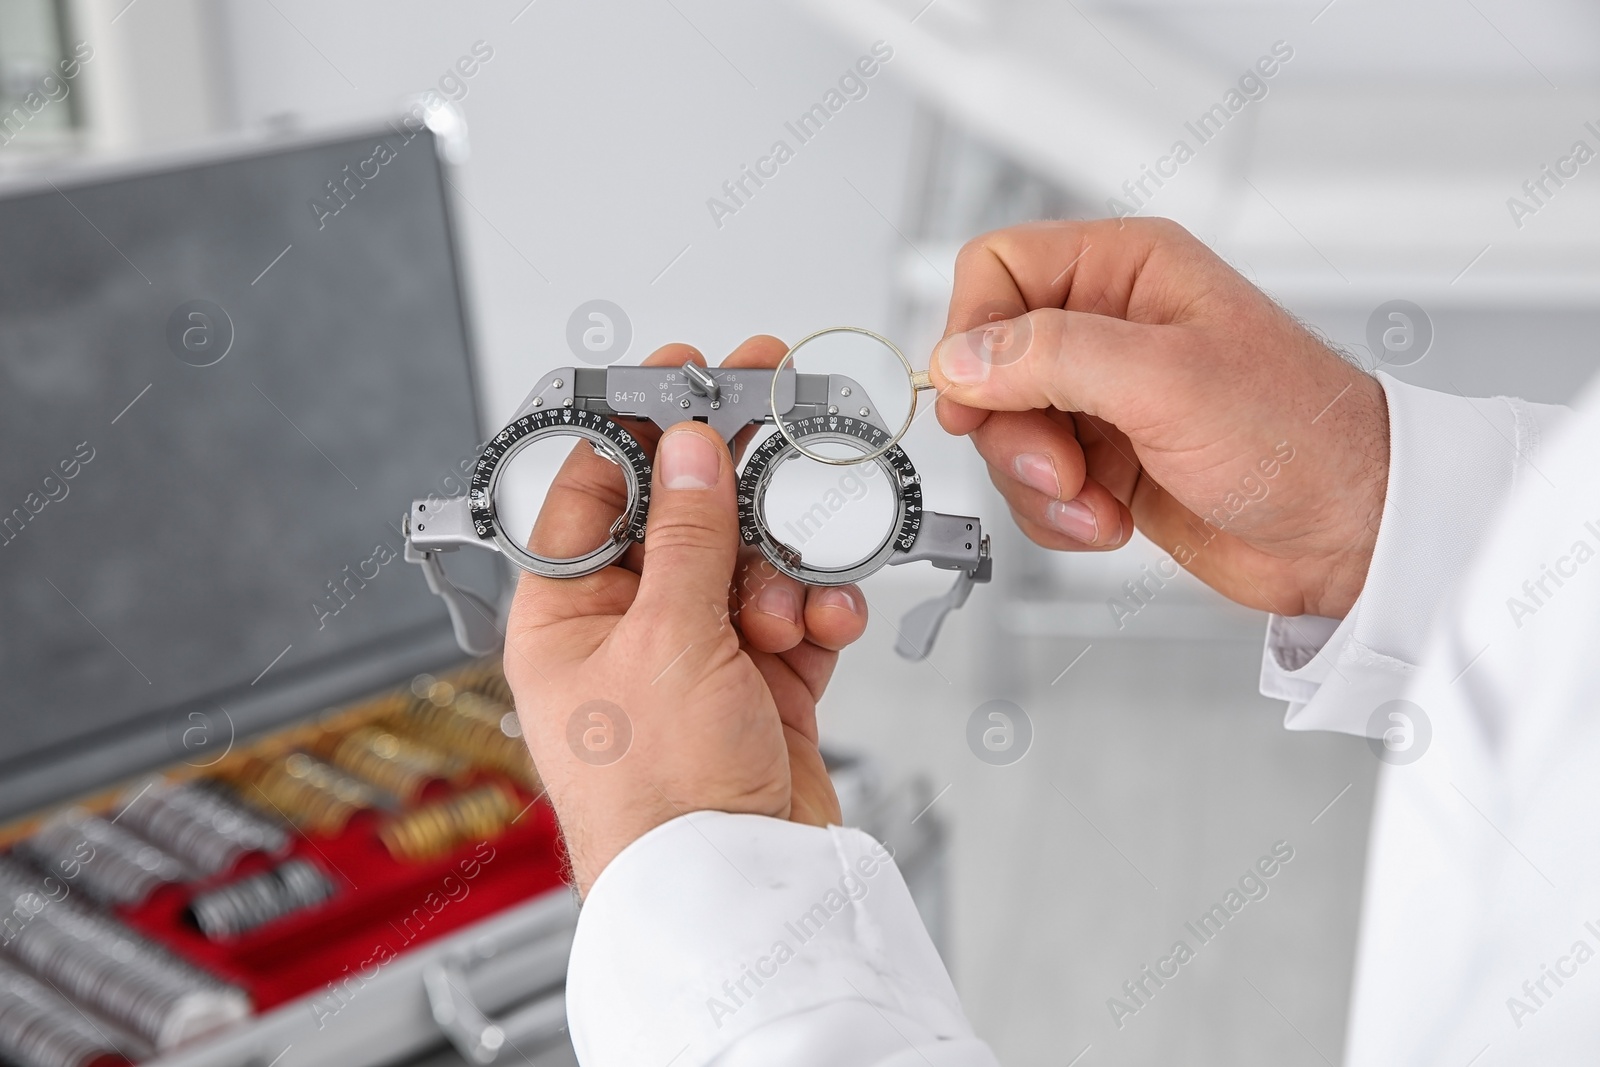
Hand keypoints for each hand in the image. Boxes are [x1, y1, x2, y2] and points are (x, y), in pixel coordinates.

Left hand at [502, 337, 868, 894]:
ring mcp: (696, 659)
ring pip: (748, 562)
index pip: (589, 493)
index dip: (631, 426)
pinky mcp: (760, 686)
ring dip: (781, 567)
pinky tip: (828, 621)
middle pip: (679, 519)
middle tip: (772, 404)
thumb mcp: (667, 639)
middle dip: (729, 476)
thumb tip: (687, 445)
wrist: (737, 896)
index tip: (675, 371)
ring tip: (791, 597)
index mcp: (564, 618)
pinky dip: (817, 610)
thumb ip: (687, 532)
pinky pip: (794, 614)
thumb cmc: (661, 799)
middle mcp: (626, 633)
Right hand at [930, 218, 1388, 619]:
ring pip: (1004, 431)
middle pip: (988, 362)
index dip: (973, 332)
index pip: (998, 269)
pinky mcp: (1105, 461)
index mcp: (1127, 269)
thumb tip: (960, 358)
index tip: (976, 397)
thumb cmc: (1300, 436)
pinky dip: (1058, 513)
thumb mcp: (1166, 380)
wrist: (1349, 533)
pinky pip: (1033, 483)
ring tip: (1097, 502)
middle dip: (1012, 429)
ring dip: (1039, 483)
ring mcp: (1104, 398)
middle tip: (1060, 465)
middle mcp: (1108, 327)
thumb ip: (1051, 357)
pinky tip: (1109, 521)